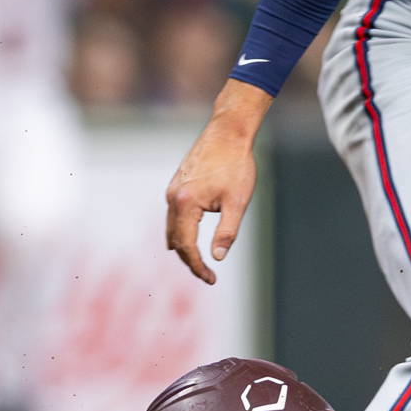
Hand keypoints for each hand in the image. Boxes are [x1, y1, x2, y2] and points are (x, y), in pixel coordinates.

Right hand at [166, 81, 272, 284]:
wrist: (228, 132)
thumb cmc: (236, 164)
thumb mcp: (237, 202)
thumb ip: (227, 232)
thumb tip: (217, 258)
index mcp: (186, 204)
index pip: (186, 246)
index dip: (197, 266)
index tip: (211, 279)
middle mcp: (173, 197)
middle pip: (175, 240)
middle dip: (189, 260)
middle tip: (208, 275)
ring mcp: (172, 190)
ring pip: (172, 228)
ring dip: (183, 247)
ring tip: (200, 261)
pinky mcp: (176, 184)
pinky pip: (174, 215)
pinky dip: (181, 231)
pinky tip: (191, 236)